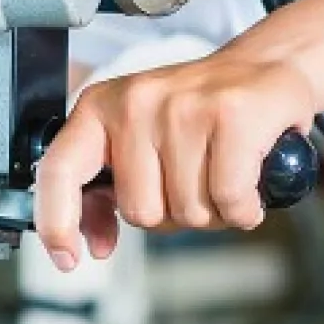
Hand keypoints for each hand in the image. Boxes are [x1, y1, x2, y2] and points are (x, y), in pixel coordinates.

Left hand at [33, 50, 315, 271]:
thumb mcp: (140, 139)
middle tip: (194, 178)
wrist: (267, 66)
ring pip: (187, 212)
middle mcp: (134, 102)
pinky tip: (248, 181)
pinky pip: (229, 201)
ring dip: (213, 210)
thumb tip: (94, 241)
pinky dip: (245, 207)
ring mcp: (181, 106)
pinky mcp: (230, 115)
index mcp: (100, 107)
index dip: (56, 220)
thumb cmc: (201, 111)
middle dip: (173, 213)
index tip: (66, 257)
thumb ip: (109, 188)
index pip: (60, 168)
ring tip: (222, 171)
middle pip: (140, 212)